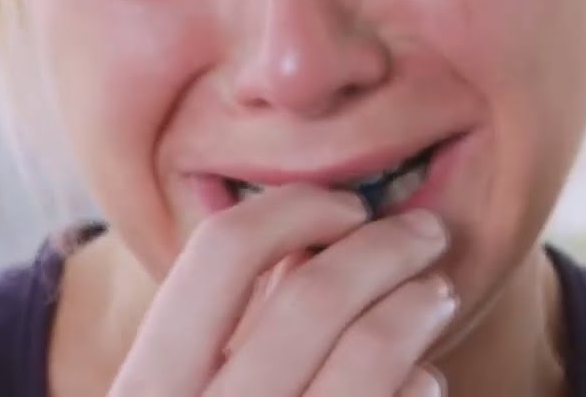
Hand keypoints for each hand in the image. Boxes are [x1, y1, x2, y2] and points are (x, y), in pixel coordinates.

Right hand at [108, 184, 455, 395]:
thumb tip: (308, 241)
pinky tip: (420, 382)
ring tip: (437, 293)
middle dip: (387, 246)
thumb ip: (226, 337)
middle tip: (424, 235)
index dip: (293, 209)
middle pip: (314, 295)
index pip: (220, 255)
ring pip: (370, 352)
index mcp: (147, 391)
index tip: (345, 207)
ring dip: (419, 305)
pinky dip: (419, 386)